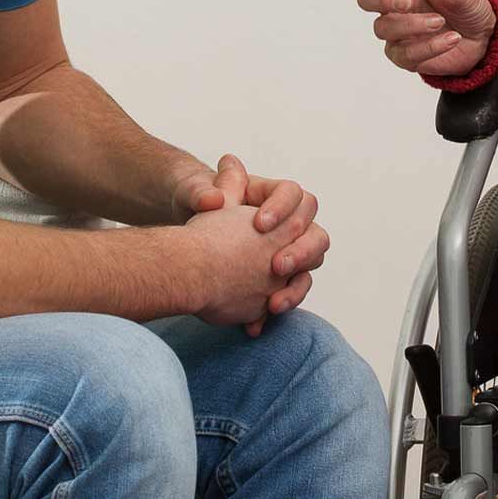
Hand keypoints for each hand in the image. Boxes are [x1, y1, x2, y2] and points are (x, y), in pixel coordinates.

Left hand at [171, 155, 330, 333]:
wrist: (183, 241)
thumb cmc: (191, 210)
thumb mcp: (194, 195)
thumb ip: (206, 187)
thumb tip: (222, 174)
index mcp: (272, 197)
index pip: (295, 195)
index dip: (282, 209)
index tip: (258, 223)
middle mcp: (286, 226)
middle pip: (314, 234)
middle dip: (300, 251)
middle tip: (275, 266)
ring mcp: (284, 255)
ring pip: (307, 272)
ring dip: (294, 289)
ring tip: (272, 304)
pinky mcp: (276, 283)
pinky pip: (285, 297)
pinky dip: (271, 311)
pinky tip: (253, 324)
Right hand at [318, 0, 496, 76]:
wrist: (482, 38)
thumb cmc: (469, 7)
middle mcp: (395, 2)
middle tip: (406, 1)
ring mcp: (396, 30)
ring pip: (385, 28)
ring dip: (413, 26)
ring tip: (440, 22)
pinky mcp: (404, 55)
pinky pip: (405, 54)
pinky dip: (428, 47)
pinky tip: (449, 40)